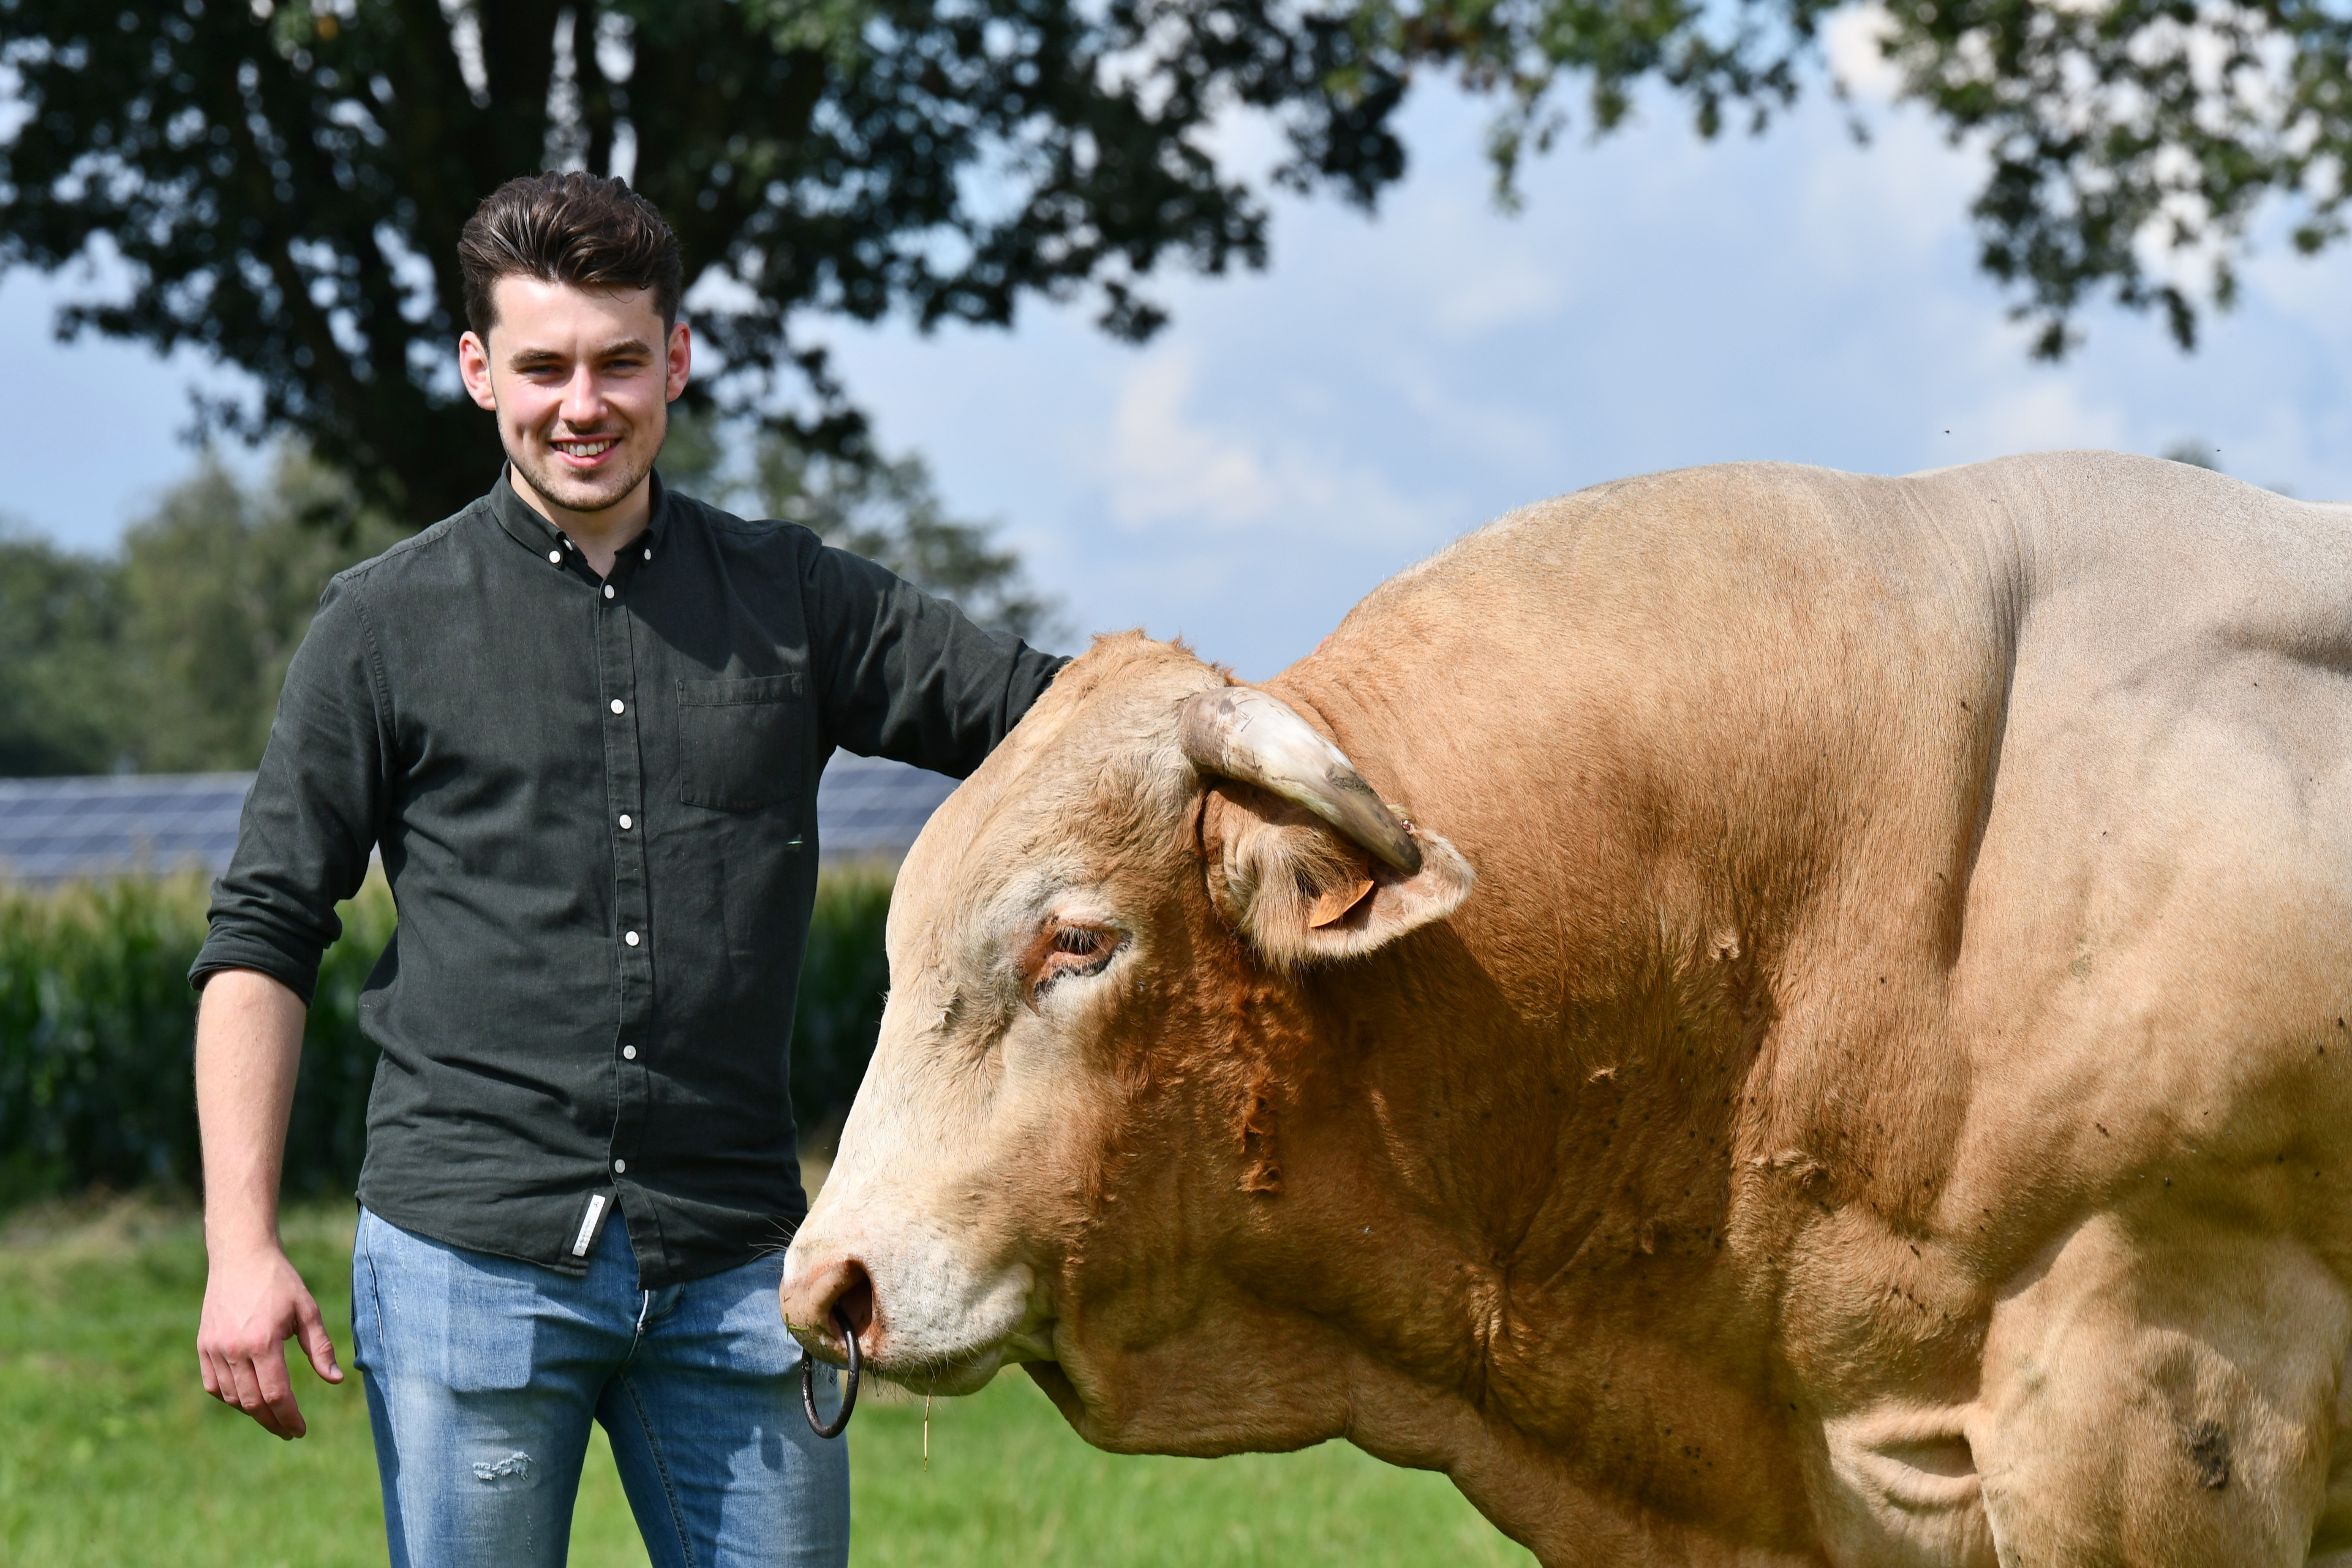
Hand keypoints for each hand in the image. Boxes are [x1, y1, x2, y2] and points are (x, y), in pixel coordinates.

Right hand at [197, 1244, 342, 1438]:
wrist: (241, 1256)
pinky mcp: (203, 1346)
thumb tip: (335, 1380)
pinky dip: (230, 1398)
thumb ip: (320, 1348)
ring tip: (273, 1416)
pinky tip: (247, 1399)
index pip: (276, 1394)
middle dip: (273, 1421)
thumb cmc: (280, 1281)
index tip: (301, 1430)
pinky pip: (213, 1385)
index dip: (289, 1417)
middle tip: (289, 1431)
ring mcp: (214, 1349)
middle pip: (253, 1402)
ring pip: (231, 1397)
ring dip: (253, 1412)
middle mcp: (234, 1349)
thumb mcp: (307, 1310)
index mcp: (263, 1342)